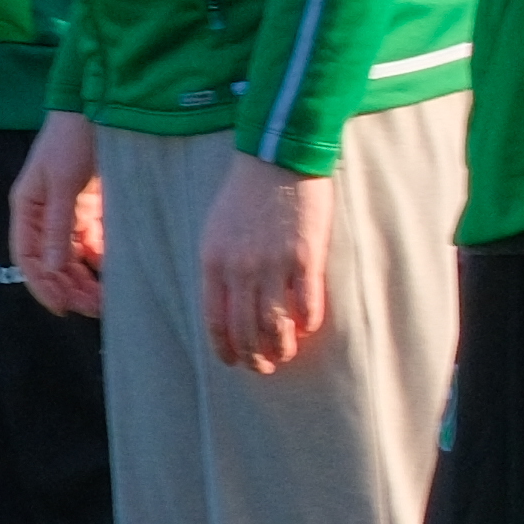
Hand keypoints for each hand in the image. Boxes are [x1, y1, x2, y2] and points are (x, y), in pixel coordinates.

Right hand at [9, 114, 107, 322]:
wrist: (96, 106)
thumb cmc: (71, 139)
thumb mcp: (63, 183)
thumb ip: (58, 227)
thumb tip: (53, 268)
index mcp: (27, 209)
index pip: (28, 258)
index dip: (42, 286)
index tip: (63, 308)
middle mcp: (43, 215)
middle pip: (51, 263)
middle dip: (70, 288)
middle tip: (95, 308)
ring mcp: (66, 212)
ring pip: (72, 257)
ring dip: (85, 279)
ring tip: (107, 297)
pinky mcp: (88, 208)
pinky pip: (91, 242)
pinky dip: (100, 258)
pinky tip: (113, 270)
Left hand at [203, 157, 334, 374]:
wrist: (277, 158)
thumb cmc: (245, 193)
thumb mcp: (216, 231)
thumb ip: (219, 268)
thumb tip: (227, 307)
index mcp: (214, 264)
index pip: (216, 322)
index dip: (226, 349)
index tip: (235, 361)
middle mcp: (240, 269)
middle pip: (246, 331)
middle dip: (255, 358)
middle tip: (265, 366)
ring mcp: (273, 265)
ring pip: (276, 326)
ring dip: (282, 347)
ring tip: (287, 353)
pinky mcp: (305, 257)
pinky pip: (307, 305)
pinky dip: (308, 323)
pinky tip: (309, 326)